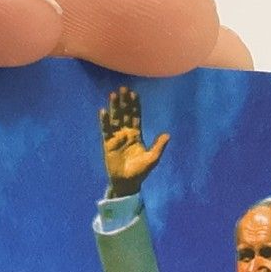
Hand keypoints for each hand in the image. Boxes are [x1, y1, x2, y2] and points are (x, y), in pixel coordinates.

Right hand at [98, 85, 170, 199]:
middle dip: (124, 102)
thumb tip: (168, 135)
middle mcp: (126, 133)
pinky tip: (103, 111)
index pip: (135, 116)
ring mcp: (116, 138)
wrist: (127, 183)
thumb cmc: (140, 172)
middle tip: (123, 88)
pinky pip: (106, 130)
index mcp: (136, 134)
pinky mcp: (108, 144)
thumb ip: (159, 146)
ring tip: (113, 94)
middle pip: (124, 114)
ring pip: (115, 119)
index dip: (135, 105)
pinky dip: (104, 121)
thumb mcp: (152, 159)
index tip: (134, 93)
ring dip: (114, 107)